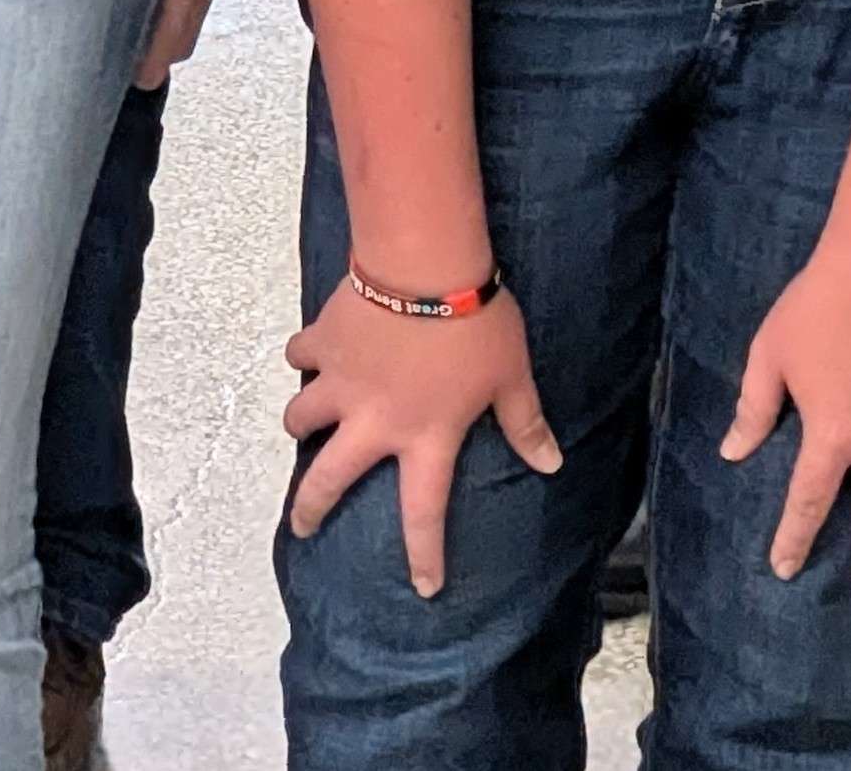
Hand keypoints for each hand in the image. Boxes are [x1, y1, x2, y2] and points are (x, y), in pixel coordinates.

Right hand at [279, 275, 563, 594]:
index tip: (424, 587)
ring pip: (300, 418)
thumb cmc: (475, 324)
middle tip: (302, 526)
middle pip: (328, 478)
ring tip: (304, 425)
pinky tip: (310, 353)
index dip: (424, 554)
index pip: (424, 512)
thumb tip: (551, 463)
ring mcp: (340, 383)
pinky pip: (299, 355)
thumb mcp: (510, 377)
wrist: (422, 264)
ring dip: (300, 424)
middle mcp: (373, 422)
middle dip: (310, 508)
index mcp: (424, 437)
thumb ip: (525, 423)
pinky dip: (302, 357)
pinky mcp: (322, 343)